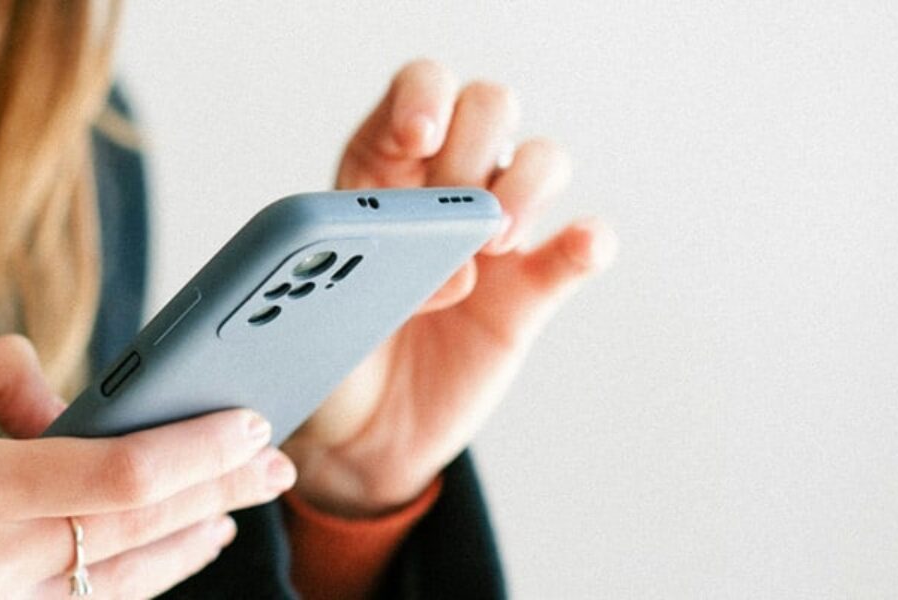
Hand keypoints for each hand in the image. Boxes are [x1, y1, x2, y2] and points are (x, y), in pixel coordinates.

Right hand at [0, 336, 296, 597]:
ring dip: (196, 537)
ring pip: (130, 578)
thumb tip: (74, 402)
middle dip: (222, 488)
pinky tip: (184, 545)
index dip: (198, 450)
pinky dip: (150, 575)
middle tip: (275, 461)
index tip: (250, 422)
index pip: (117, 474)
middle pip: (141, 527)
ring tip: (240, 500)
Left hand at [283, 60, 617, 516]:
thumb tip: (442, 267)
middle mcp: (444, 189)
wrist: (359, 437)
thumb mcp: (309, 314)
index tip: (419, 137)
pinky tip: (578, 248)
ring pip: (542, 159)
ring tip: (493, 244)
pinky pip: (580, 247)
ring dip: (527, 185)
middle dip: (476, 145)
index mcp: (379, 173)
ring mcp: (495, 235)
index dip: (424, 97)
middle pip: (488, 108)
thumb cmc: (325, 359)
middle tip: (455, 209)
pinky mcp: (532, 289)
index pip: (417, 93)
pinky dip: (588, 240)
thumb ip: (357, 278)